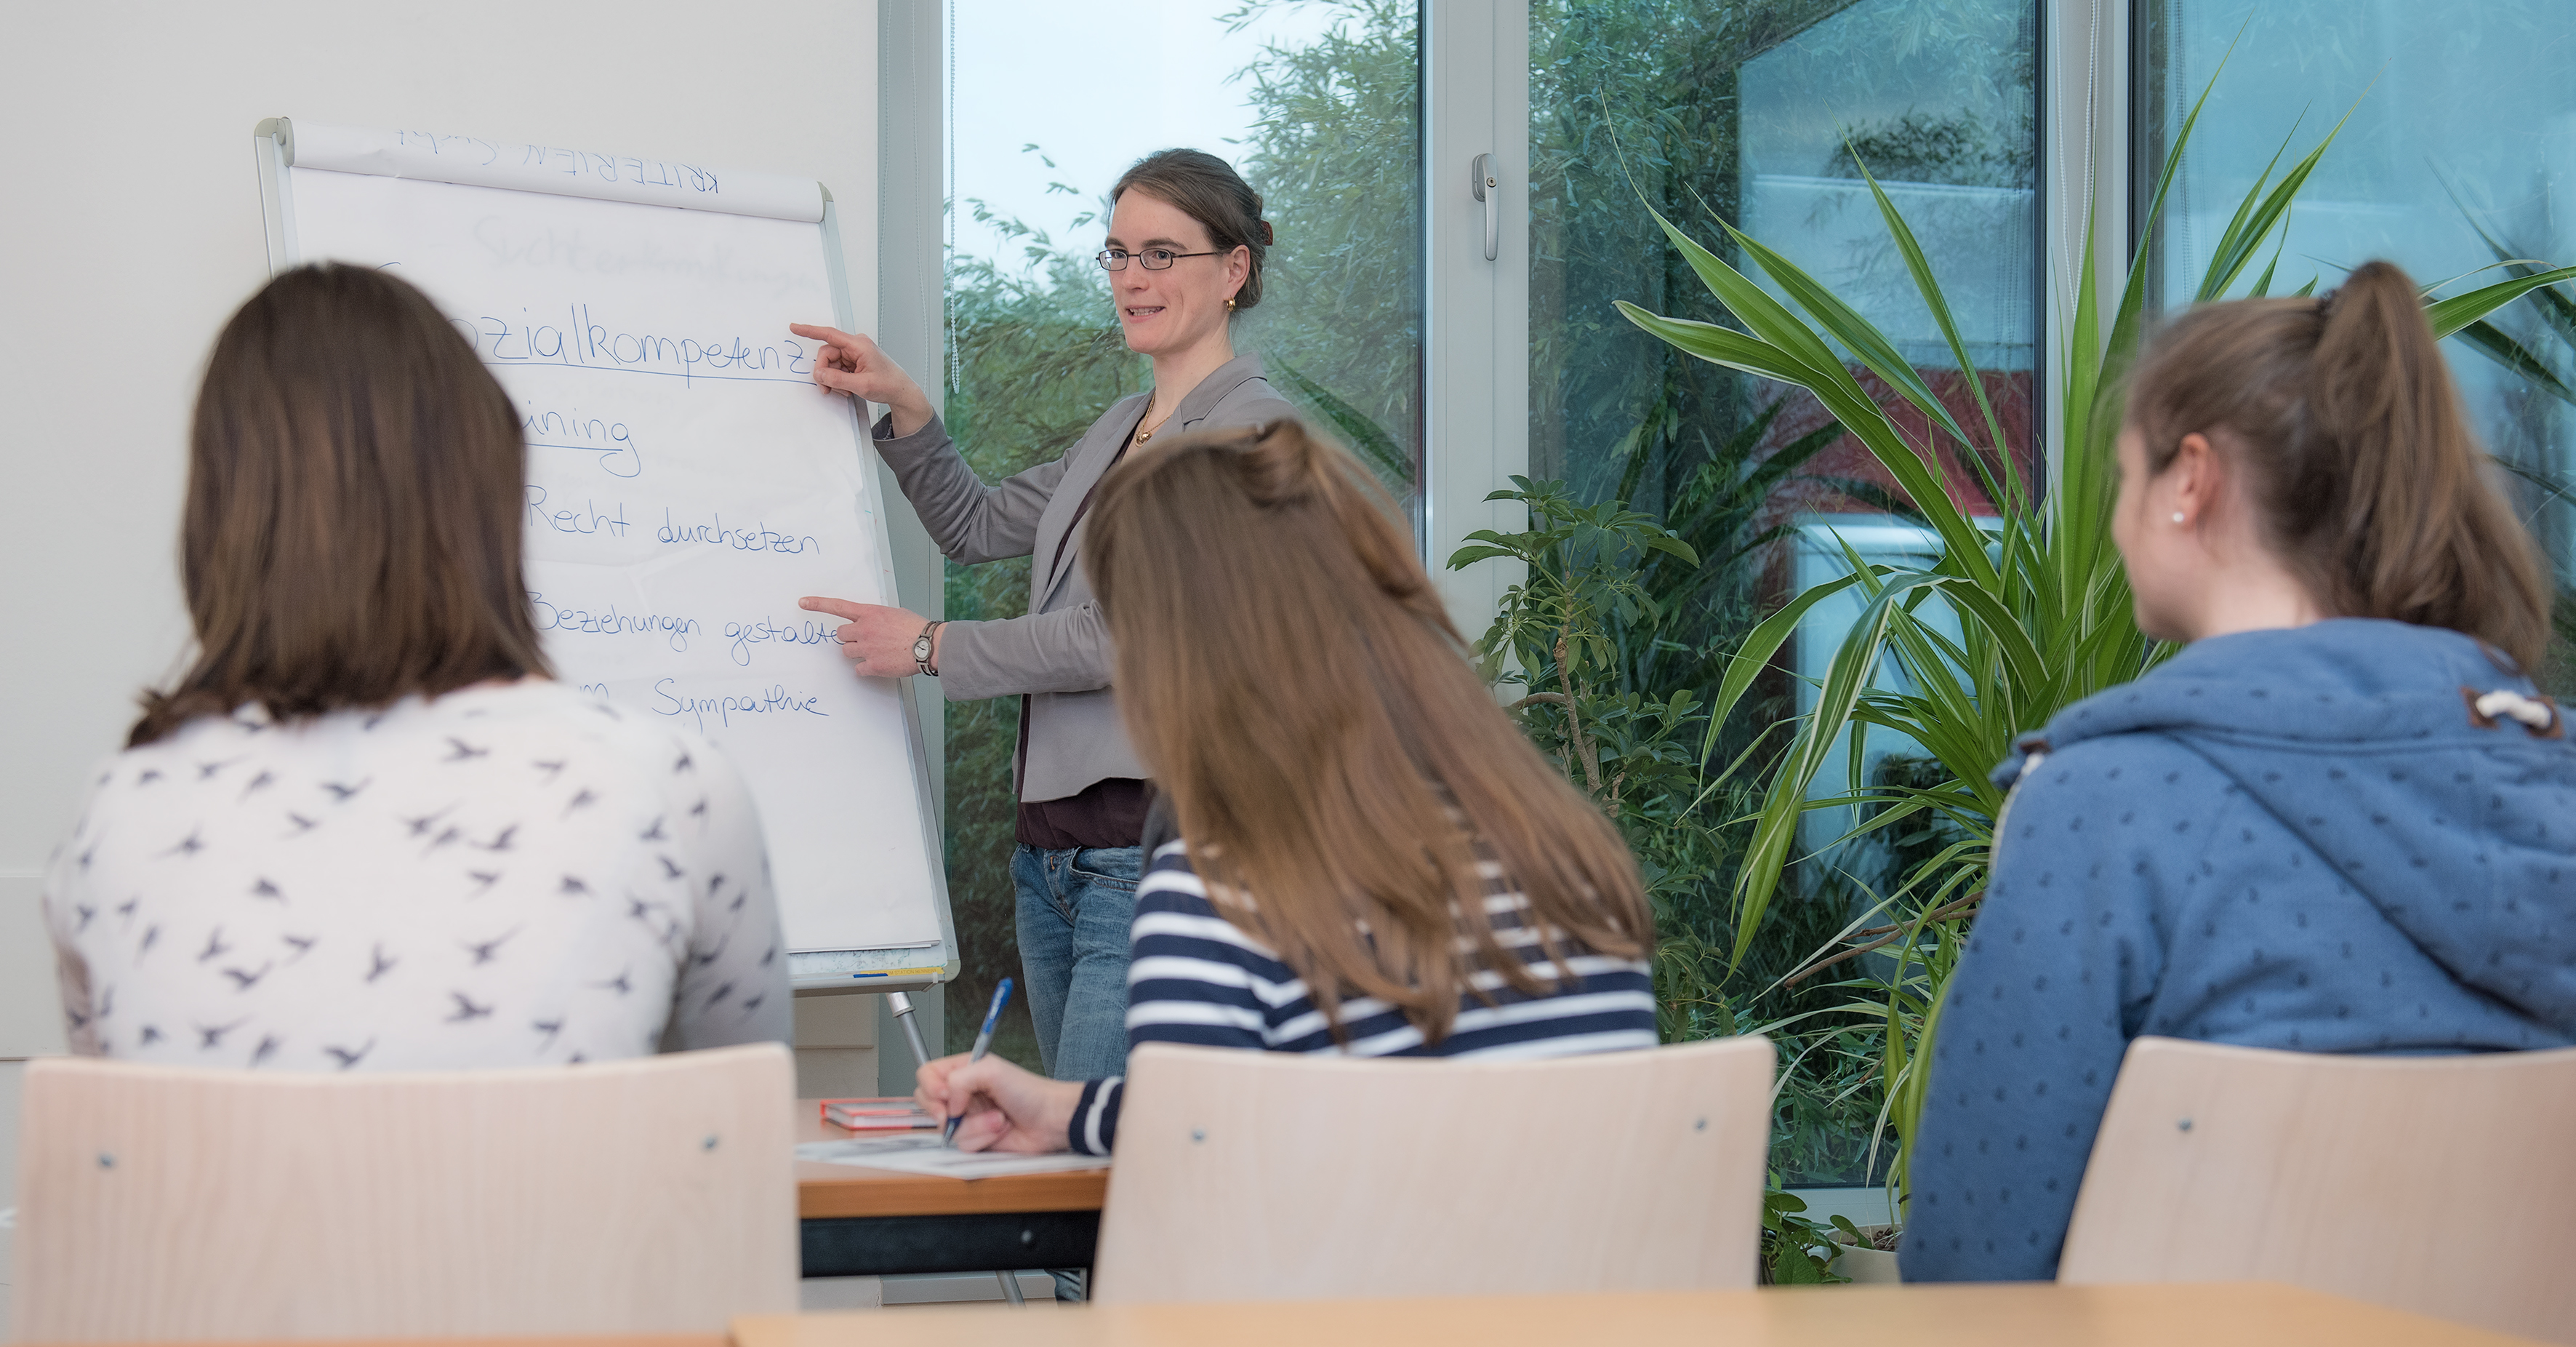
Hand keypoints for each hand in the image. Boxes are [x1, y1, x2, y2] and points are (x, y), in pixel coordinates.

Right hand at [788, 323, 932, 436]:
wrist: (902, 391)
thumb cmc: (889, 384)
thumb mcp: (861, 385)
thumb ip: (837, 379)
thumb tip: (819, 374)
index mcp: (859, 345)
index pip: (829, 334)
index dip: (809, 331)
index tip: (794, 328)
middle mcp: (855, 346)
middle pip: (827, 354)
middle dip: (824, 373)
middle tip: (827, 389)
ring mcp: (855, 354)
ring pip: (831, 364)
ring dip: (832, 379)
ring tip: (844, 391)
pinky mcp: (854, 362)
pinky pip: (837, 369)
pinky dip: (838, 380)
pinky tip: (847, 389)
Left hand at [800, 597, 935, 676]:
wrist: (929, 645)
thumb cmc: (916, 628)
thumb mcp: (894, 613)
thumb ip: (876, 617)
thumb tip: (870, 623)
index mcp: (870, 613)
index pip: (838, 606)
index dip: (818, 604)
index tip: (803, 603)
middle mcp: (864, 629)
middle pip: (840, 635)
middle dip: (849, 638)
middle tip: (864, 640)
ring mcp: (867, 648)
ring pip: (847, 652)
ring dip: (857, 652)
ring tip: (876, 652)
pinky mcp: (872, 665)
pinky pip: (858, 669)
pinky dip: (866, 668)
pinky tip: (880, 664)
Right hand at [915, 1051, 1084, 1153]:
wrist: (1051, 1120)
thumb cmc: (1029, 1091)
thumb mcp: (992, 1070)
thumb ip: (959, 1080)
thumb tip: (947, 1103)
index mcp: (963, 1071)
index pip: (927, 1075)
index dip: (929, 1086)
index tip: (944, 1094)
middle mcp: (962, 1094)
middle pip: (927, 1104)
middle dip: (943, 1111)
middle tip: (956, 1112)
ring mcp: (968, 1118)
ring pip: (947, 1129)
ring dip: (975, 1126)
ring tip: (999, 1118)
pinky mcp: (976, 1139)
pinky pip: (963, 1145)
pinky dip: (983, 1138)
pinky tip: (1001, 1130)